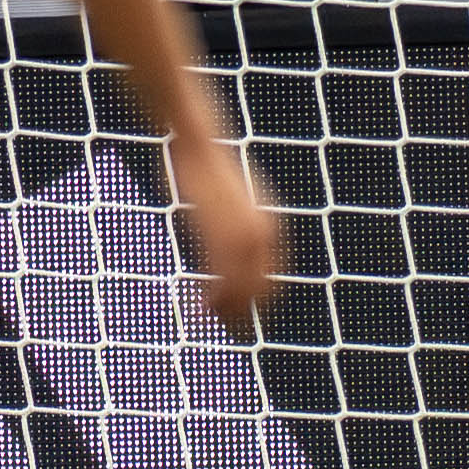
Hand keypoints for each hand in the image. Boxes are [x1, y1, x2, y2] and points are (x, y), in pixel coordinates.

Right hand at [164, 123, 278, 333]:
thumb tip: (226, 245)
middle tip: (225, 322)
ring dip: (228, 309)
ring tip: (210, 318)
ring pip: (243, 288)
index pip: (270, 274)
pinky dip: (213, 297)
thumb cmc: (206, 170)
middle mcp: (263, 234)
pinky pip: (222, 278)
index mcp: (269, 226)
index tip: (239, 310)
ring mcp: (244, 236)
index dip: (255, 296)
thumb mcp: (227, 202)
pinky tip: (201, 306)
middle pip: (260, 287)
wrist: (198, 145)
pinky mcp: (223, 234)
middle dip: (243, 308)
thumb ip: (233, 226)